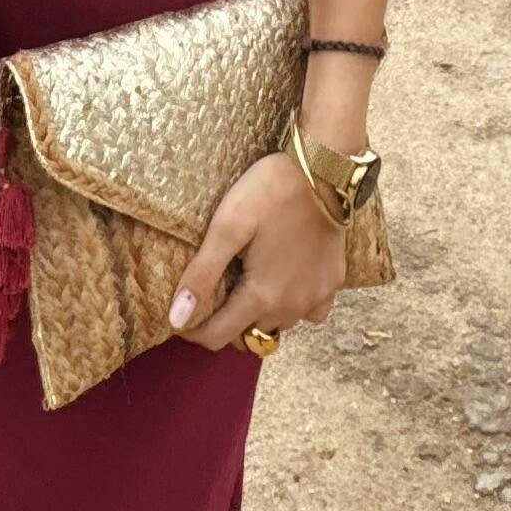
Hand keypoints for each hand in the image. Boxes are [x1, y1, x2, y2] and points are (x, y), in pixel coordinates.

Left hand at [166, 148, 350, 353]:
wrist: (325, 172)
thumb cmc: (271, 193)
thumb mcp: (227, 226)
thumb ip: (202, 275)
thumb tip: (177, 319)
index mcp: (261, 296)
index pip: (219, 337)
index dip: (195, 333)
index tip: (182, 319)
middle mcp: (290, 307)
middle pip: (248, 336)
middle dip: (226, 324)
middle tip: (213, 295)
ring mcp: (316, 298)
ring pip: (279, 326)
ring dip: (259, 316)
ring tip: (245, 286)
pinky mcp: (333, 283)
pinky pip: (309, 313)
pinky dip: (293, 306)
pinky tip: (284, 283)